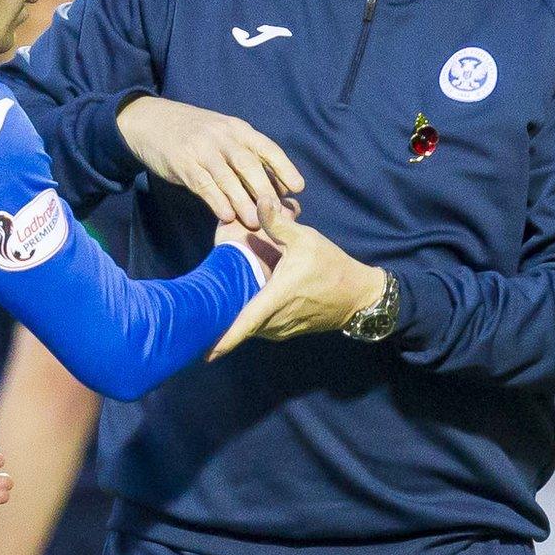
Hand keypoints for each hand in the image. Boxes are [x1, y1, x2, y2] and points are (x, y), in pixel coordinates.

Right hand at [117, 96, 303, 229]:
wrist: (153, 122)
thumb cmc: (196, 134)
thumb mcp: (224, 134)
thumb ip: (246, 155)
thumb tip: (278, 186)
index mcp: (238, 129)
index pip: (267, 148)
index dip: (284, 168)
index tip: (298, 188)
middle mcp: (222, 137)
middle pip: (249, 165)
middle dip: (265, 190)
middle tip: (277, 212)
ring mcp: (202, 150)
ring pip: (228, 178)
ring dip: (243, 202)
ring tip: (255, 222)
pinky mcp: (183, 164)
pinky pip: (204, 185)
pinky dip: (217, 201)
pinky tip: (226, 216)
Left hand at [208, 203, 385, 359]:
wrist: (357, 296)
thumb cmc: (331, 266)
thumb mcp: (306, 239)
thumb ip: (279, 223)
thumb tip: (260, 200)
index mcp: (277, 298)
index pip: (246, 323)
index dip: (224, 339)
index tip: (204, 353)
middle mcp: (277, 319)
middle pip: (240, 326)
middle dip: (219, 324)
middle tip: (196, 318)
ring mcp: (282, 329)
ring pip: (250, 328)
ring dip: (234, 320)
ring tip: (214, 311)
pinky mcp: (286, 331)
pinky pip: (260, 328)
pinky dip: (249, 321)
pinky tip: (239, 306)